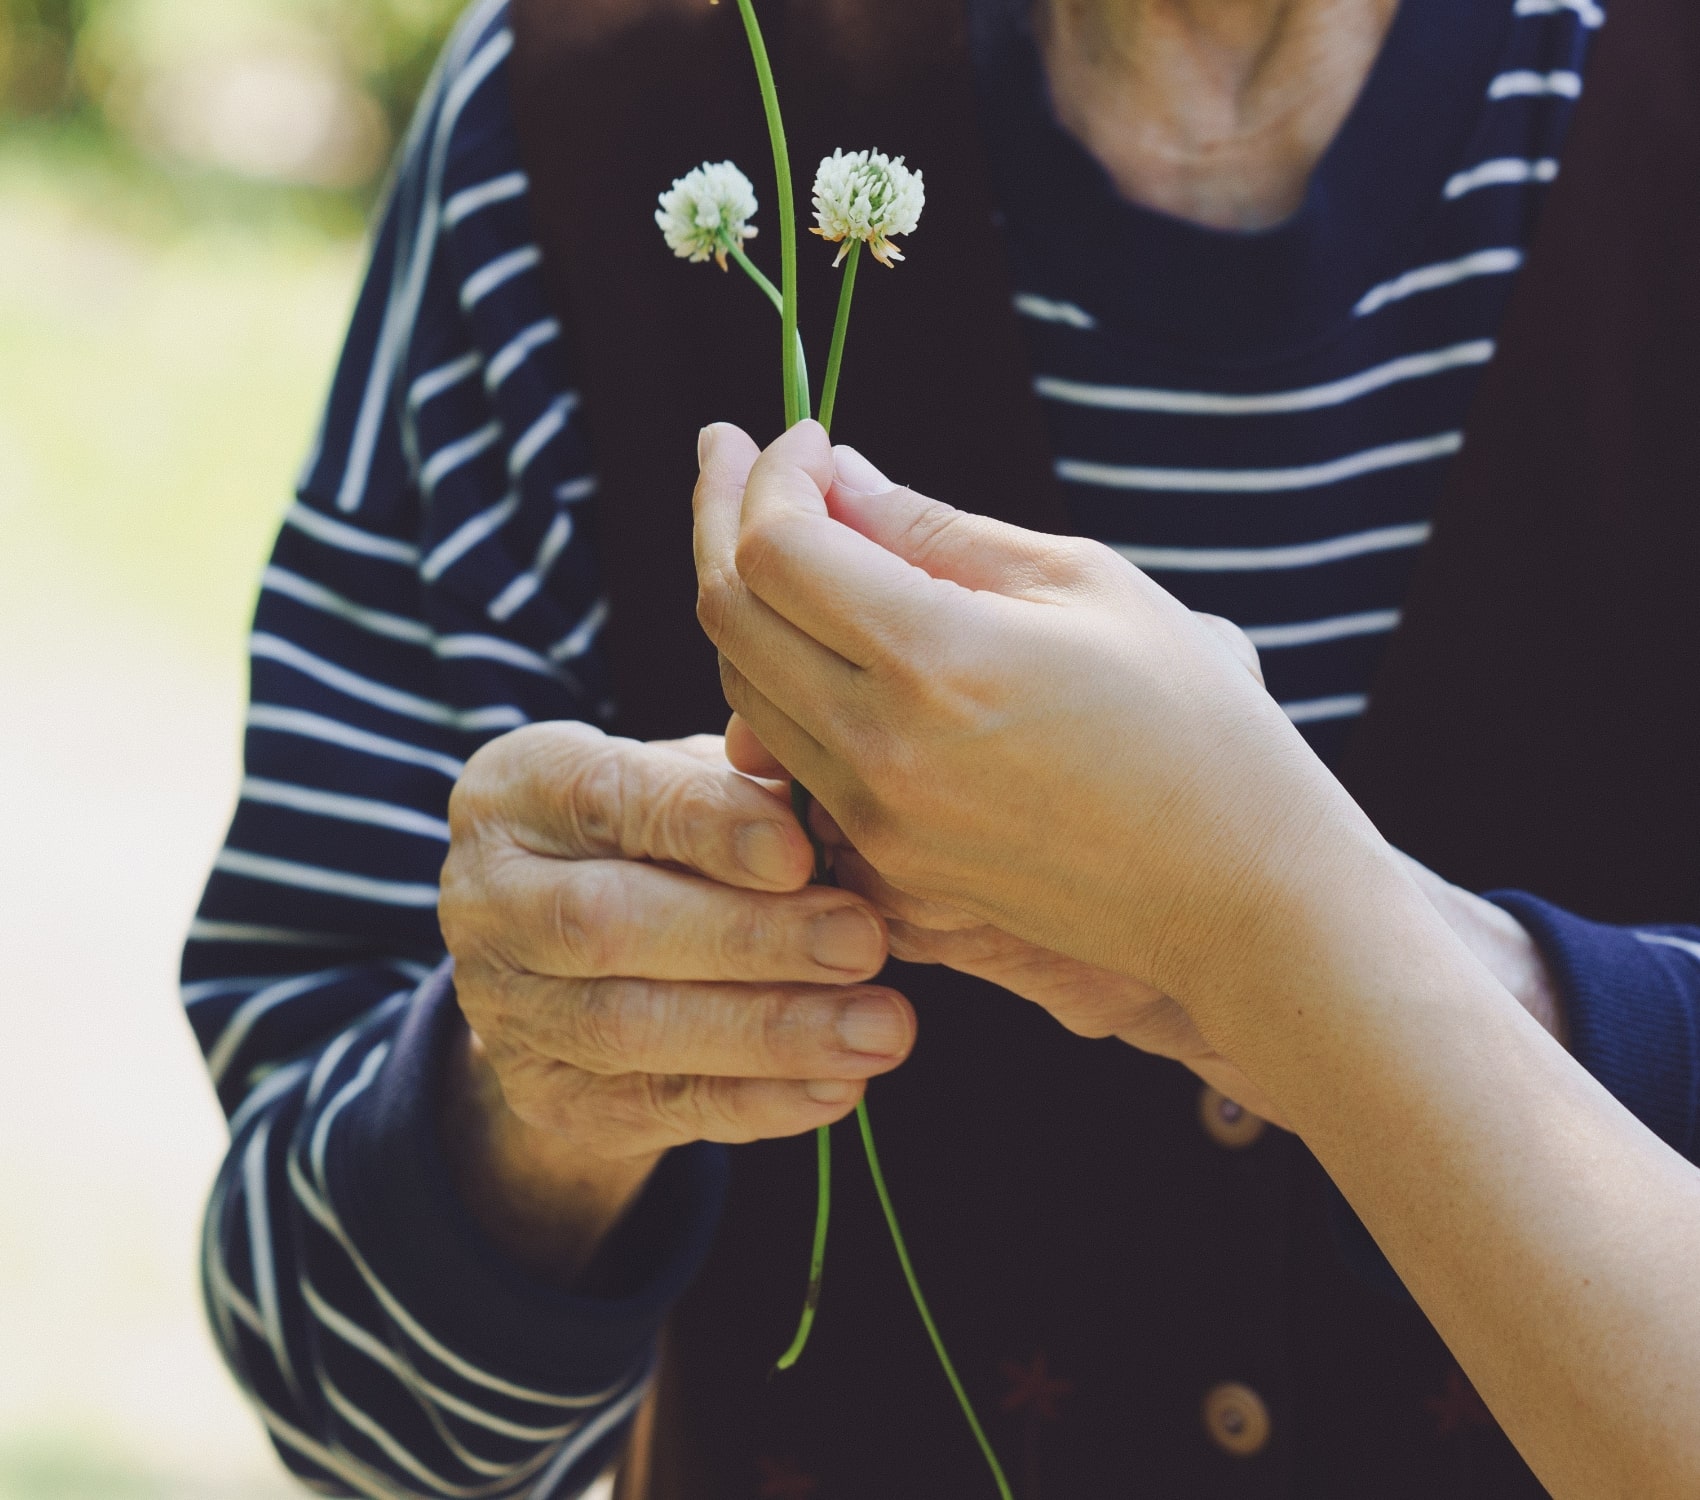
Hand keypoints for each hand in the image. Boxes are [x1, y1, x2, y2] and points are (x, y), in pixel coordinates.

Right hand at [437, 722, 914, 1281]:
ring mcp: (506, 1006)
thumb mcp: (689, 779)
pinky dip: (757, 1100)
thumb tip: (822, 808)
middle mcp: (488, 897)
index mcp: (519, 788)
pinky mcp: (547, 1096)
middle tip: (862, 942)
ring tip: (879, 1026)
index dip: (705, 826)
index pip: (608, 798)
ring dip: (768, 1032)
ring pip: (630, 1027)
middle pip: (607, 924)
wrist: (568, 948)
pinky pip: (655, 1107)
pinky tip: (838, 1086)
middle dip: (746, 938)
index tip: (799, 852)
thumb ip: (746, 781)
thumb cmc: (658, 830)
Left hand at [694, 420, 1389, 1030]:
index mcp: (938, 661)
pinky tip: (817, 639)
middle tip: (736, 458)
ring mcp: (875, 821)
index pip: (775, 548)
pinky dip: (781, 684)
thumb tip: (837, 476)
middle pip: (729, 615)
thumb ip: (934, 529)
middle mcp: (881, 750)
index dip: (769, 475)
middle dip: (722, 518)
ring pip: (744, 689)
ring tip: (788, 540)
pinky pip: (790, 760)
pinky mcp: (885, 866)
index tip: (807, 438)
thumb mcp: (1081, 586)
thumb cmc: (1192, 720)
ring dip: (746, 602)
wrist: (1237, 890)